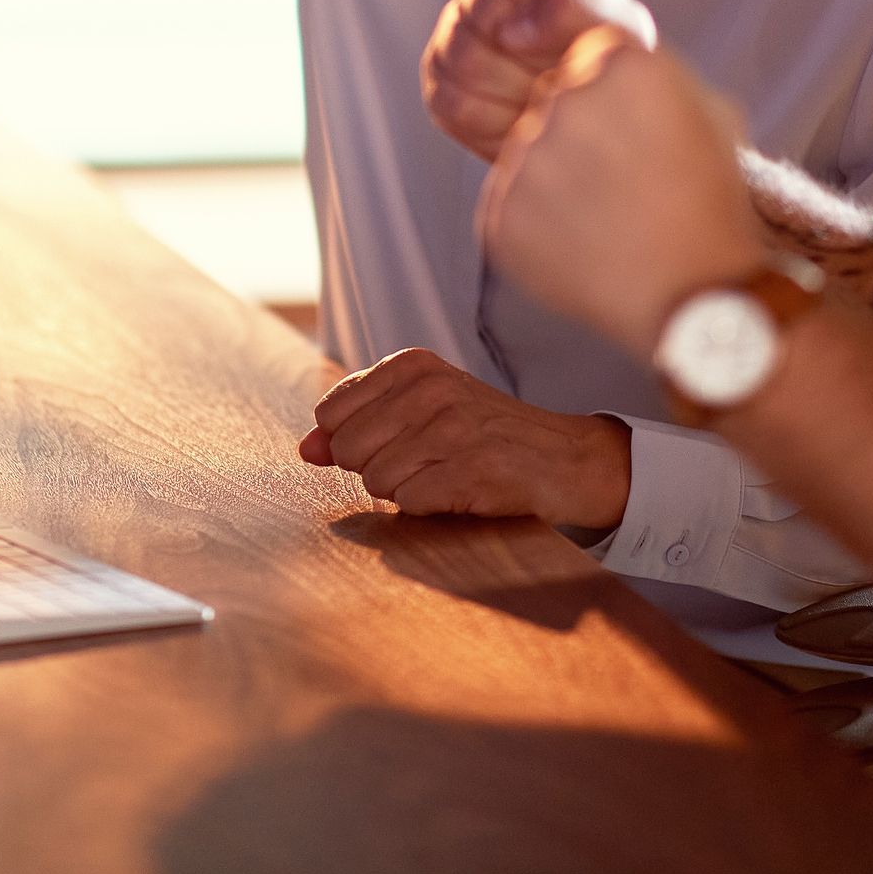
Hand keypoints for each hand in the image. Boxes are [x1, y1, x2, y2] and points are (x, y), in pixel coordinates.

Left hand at [299, 348, 631, 530]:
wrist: (566, 458)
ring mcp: (454, 430)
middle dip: (375, 468)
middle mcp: (432, 390)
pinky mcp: (473, 472)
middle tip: (424, 462)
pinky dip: (429, 507)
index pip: (331, 413)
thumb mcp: (421, 411)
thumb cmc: (484, 434)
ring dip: (406, 490)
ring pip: (376, 480)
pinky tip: (460, 491)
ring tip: (444, 475)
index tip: (394, 441)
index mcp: (413, 366)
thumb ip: (357, 424)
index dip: (352, 441)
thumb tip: (306, 449)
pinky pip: (411, 503)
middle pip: (348, 450)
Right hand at [421, 0, 657, 160]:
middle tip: (564, 76)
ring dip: (516, 88)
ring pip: (461, 52)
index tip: (562, 33)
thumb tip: (513, 30)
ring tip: (549, 100)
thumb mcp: (620, 29)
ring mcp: (455, 29)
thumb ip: (578, 11)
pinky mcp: (440, 80)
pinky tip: (524, 121)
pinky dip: (495, 121)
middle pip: (482, 1)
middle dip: (532, 53)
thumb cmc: (609, 62)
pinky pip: (451, 99)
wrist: (594, 117)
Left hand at [478, 29, 762, 356]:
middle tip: (623, 186)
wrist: (697, 300)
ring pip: (527, 154)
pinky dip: (535, 226)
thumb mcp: (708, 115)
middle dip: (580, 138)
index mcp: (622, 63)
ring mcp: (525, 158)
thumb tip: (605, 56)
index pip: (588, 56)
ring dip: (556, 182)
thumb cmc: (711, 207)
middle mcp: (566, 100)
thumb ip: (651, 74)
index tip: (632, 136)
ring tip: (607, 222)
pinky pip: (508, 205)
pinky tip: (582, 247)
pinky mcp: (498, 213)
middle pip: (552, 103)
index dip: (612, 102)